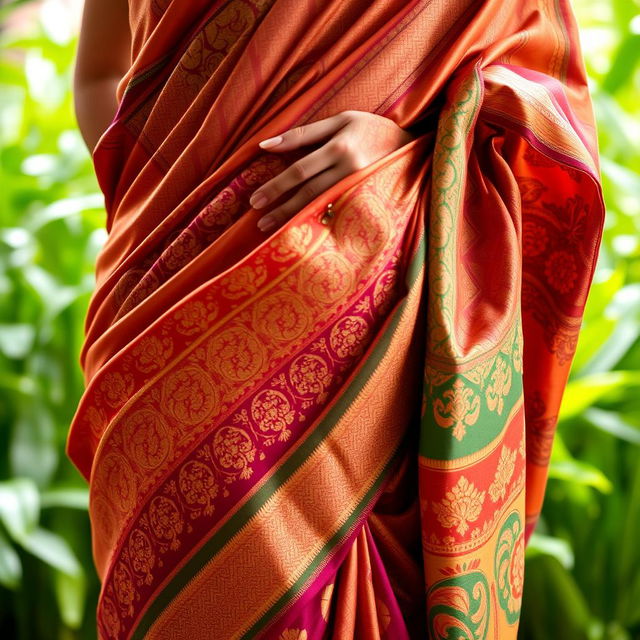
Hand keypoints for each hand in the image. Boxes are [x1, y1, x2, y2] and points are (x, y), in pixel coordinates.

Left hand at [250, 110, 416, 231]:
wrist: (412, 146)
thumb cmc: (371, 129)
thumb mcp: (341, 120)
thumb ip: (304, 133)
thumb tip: (266, 144)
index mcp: (340, 147)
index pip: (300, 170)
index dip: (276, 186)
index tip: (255, 199)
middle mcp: (349, 170)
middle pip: (307, 192)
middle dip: (281, 207)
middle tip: (258, 220)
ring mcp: (359, 188)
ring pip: (320, 206)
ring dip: (294, 219)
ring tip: (272, 230)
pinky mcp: (366, 200)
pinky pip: (336, 213)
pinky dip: (316, 222)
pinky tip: (301, 232)